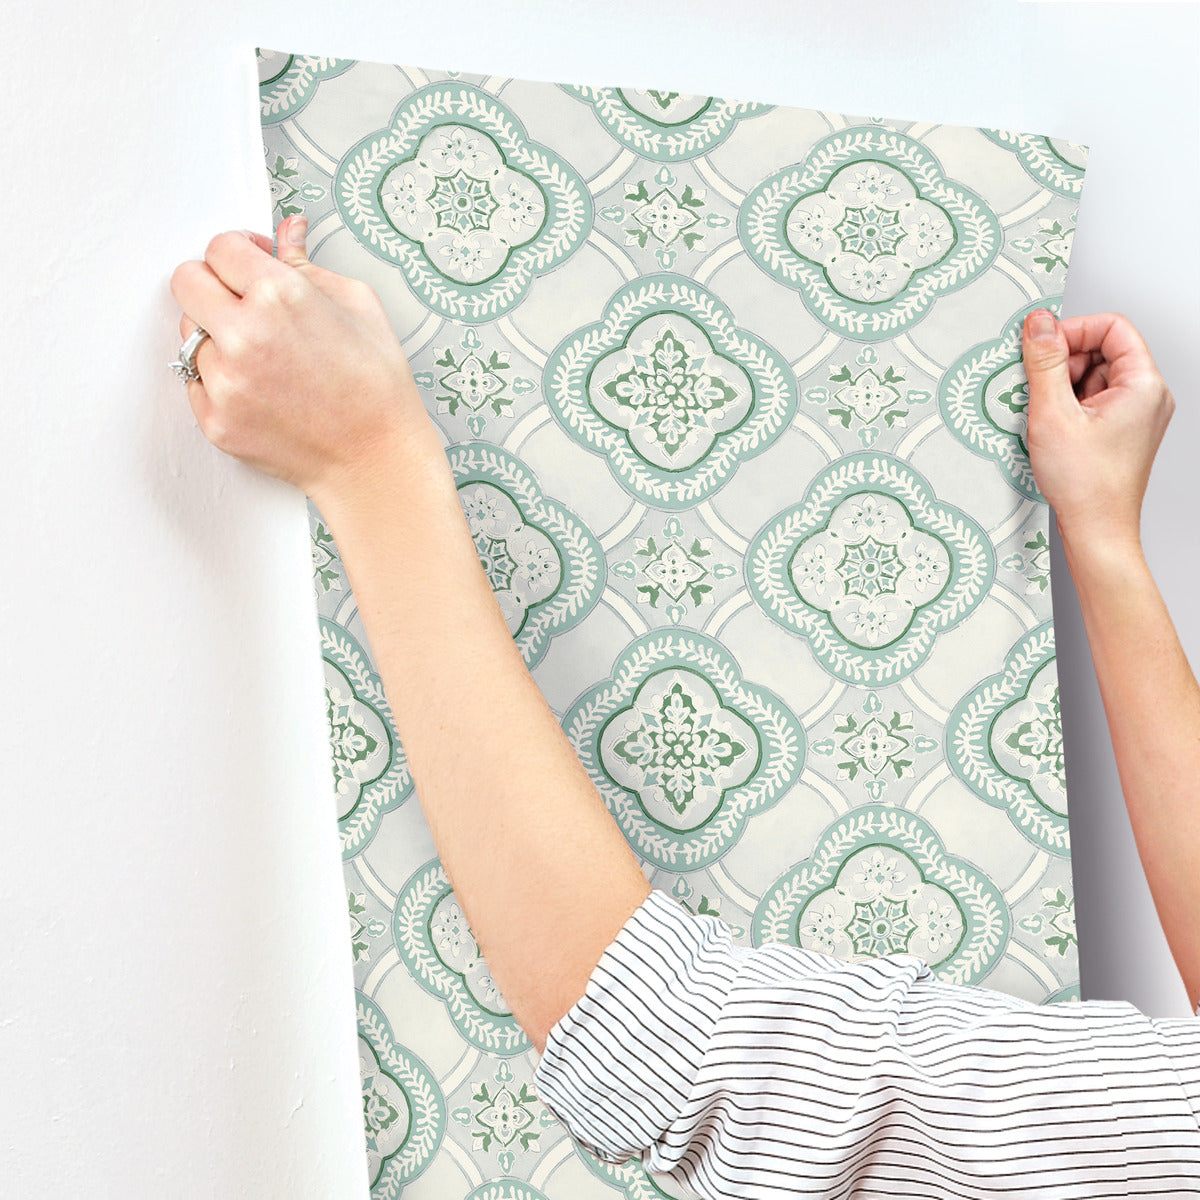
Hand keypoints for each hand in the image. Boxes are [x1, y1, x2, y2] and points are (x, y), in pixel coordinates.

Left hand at [169, 215, 439, 505]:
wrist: (377, 459)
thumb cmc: (377, 387)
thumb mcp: (359, 306)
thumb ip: (308, 264)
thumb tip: (287, 233)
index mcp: (280, 296)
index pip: (219, 247)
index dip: (237, 251)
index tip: (249, 263)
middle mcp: (244, 335)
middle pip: (186, 282)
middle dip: (212, 284)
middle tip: (242, 301)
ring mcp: (225, 382)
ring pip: (190, 335)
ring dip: (217, 337)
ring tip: (263, 357)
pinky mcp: (216, 420)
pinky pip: (195, 382)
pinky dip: (220, 380)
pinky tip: (261, 388)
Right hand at [1021, 309, 1174, 550]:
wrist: (1097, 531)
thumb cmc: (1086, 485)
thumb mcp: (1053, 414)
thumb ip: (1045, 362)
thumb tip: (1038, 324)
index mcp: (1143, 385)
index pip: (1112, 328)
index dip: (1073, 330)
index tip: (1042, 346)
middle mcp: (1147, 396)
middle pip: (1102, 351)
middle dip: (1064, 362)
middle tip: (1038, 387)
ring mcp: (1136, 415)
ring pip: (1094, 376)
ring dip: (1062, 386)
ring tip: (1046, 415)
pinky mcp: (1121, 431)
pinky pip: (1093, 400)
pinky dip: (1068, 406)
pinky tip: (1052, 427)